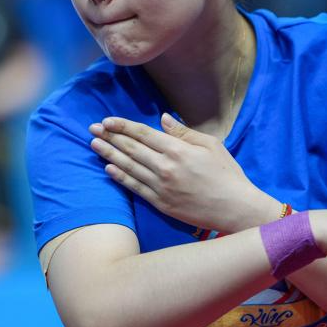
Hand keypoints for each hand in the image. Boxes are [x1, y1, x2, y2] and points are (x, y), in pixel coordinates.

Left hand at [89, 113, 279, 232]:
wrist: (234, 208)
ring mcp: (161, 187)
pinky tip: (108, 168)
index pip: (143, 134)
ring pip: (129, 167)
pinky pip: (135, 187)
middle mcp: (165, 167)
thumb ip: (183, 132)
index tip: (107, 121)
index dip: (123, 126)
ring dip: (109, 154)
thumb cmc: (226, 173)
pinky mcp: (161, 203)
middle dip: (110, 137)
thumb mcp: (210, 145)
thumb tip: (163, 119)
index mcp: (178, 149)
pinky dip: (120, 177)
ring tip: (94, 145)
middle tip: (92, 129)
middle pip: (131, 148)